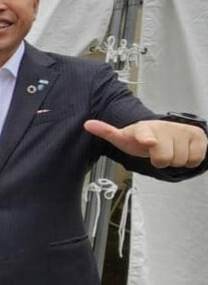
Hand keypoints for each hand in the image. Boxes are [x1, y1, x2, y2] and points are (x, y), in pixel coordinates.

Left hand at [84, 119, 206, 167]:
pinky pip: (195, 159)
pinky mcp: (199, 137)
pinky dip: (188, 159)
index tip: (148, 142)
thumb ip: (106, 131)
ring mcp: (183, 131)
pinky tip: (180, 150)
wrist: (165, 132)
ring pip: (180, 160)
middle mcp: (165, 128)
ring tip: (168, 150)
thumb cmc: (142, 137)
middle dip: (160, 160)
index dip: (147, 139)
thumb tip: (87, 124)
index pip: (145, 134)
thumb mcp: (123, 137)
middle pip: (165, 158)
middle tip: (156, 153)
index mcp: (145, 129)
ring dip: (174, 159)